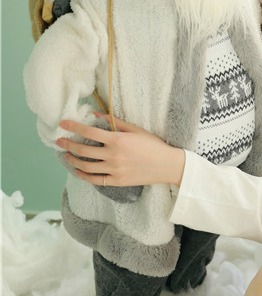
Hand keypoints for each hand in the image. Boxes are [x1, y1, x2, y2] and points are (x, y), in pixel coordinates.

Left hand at [56, 115, 185, 187]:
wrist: (168, 166)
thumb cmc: (153, 145)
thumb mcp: (135, 130)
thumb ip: (114, 122)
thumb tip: (96, 114)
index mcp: (117, 140)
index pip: (88, 132)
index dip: (73, 127)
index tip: (62, 124)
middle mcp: (113, 155)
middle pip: (82, 150)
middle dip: (67, 144)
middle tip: (60, 141)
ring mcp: (114, 170)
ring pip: (85, 166)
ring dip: (72, 160)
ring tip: (67, 156)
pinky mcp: (117, 181)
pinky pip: (95, 180)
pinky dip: (83, 175)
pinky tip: (78, 171)